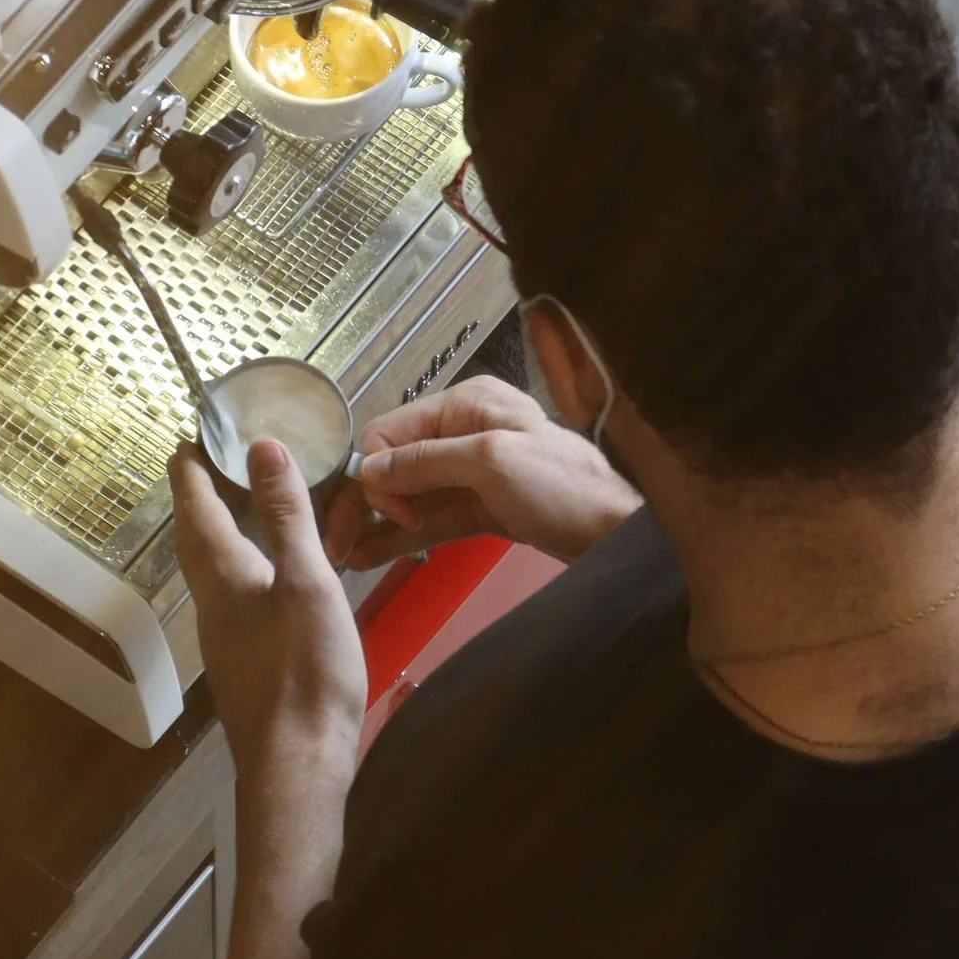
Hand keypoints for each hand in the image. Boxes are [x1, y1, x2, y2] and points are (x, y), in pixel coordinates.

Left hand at [173, 440, 366, 779]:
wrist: (296, 765)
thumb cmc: (305, 673)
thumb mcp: (307, 583)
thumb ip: (288, 515)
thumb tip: (263, 447)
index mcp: (222, 572)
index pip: (193, 503)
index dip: (192, 463)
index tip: (197, 430)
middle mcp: (211, 599)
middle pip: (197, 533)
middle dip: (205, 491)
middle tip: (225, 457)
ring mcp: (224, 633)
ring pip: (215, 564)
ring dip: (226, 526)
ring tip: (253, 502)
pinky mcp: (244, 658)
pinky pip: (236, 591)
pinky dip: (248, 561)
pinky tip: (275, 570)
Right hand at [322, 374, 640, 569]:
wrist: (620, 534)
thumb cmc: (562, 487)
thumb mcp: (491, 462)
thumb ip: (427, 461)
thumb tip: (368, 468)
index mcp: (466, 403)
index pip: (392, 430)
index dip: (376, 470)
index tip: (386, 511)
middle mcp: (464, 431)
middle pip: (396, 463)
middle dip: (365, 499)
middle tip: (338, 540)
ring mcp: (473, 472)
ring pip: (411, 496)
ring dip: (377, 523)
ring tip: (343, 553)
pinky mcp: (482, 508)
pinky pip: (433, 519)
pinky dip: (403, 537)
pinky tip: (370, 554)